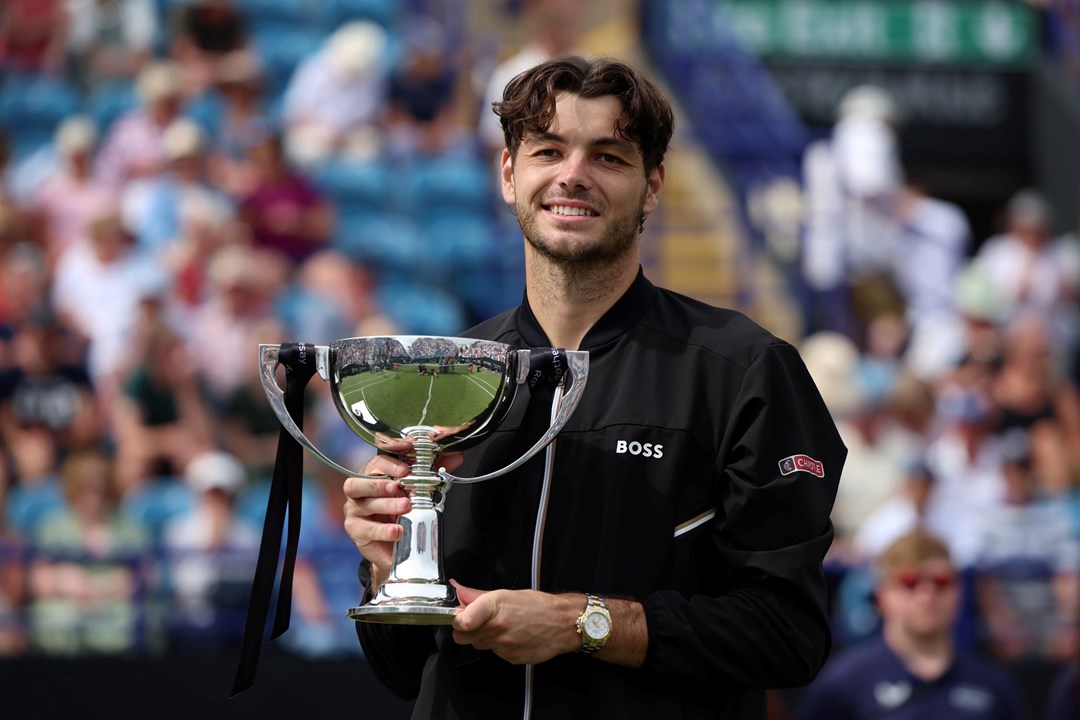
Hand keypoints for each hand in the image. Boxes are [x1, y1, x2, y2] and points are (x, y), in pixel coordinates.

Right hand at [342, 452, 462, 582]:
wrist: (394, 543)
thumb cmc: (400, 511)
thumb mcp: (416, 490)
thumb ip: (432, 472)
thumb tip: (456, 457)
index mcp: (372, 476)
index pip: (374, 464)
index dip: (388, 464)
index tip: (405, 469)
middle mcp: (358, 492)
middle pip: (358, 483)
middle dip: (378, 484)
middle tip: (397, 487)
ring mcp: (354, 512)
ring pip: (363, 505)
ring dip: (385, 505)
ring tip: (405, 507)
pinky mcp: (356, 532)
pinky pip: (366, 530)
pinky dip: (382, 530)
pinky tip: (397, 531)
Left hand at [450, 581, 580, 664]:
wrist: (563, 623)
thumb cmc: (538, 606)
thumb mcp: (506, 594)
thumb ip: (478, 595)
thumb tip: (457, 590)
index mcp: (496, 606)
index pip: (463, 621)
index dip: (456, 620)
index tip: (458, 616)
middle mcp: (498, 627)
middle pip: (462, 637)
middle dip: (466, 630)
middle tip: (478, 622)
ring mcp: (504, 645)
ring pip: (478, 645)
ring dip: (484, 638)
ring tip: (502, 627)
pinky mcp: (511, 658)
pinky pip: (495, 653)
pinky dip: (499, 646)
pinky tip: (512, 636)